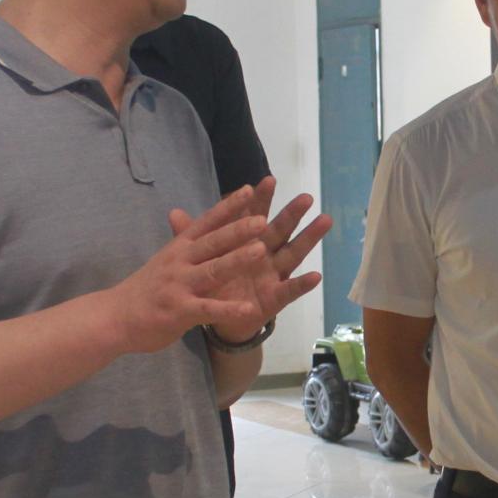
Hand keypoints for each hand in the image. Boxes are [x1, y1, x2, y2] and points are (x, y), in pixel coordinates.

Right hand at [107, 183, 315, 355]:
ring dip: (237, 260)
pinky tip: (249, 309)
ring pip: (213, 270)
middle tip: (262, 219)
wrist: (115, 316)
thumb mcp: (164, 258)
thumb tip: (180, 211)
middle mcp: (180, 262)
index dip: (228, 206)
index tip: (249, 189)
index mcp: (179, 247)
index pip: (207, 222)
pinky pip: (208, 309)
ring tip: (261, 251)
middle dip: (238, 230)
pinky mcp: (180, 311)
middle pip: (213, 242)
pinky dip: (229, 309)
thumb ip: (180, 238)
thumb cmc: (145, 287)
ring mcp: (180, 286)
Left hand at [190, 177, 333, 344]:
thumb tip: (173, 212)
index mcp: (245, 242)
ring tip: (324, 221)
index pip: (254, 216)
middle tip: (307, 197)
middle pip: (279, 230)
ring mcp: (271, 275)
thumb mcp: (201, 259)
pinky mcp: (273, 298)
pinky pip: (289, 290)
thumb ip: (191, 237)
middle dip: (292, 213)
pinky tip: (315, 276)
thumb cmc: (213, 283)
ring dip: (309, 238)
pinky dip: (301, 284)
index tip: (268, 179)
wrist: (216, 318)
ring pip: (292, 254)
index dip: (261, 199)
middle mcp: (263, 255)